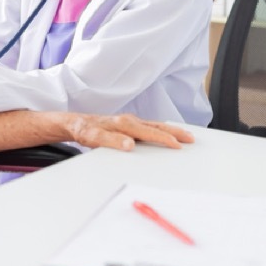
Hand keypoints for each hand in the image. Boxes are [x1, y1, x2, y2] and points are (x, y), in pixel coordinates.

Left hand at [65, 114, 193, 151]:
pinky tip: (166, 134)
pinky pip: (149, 126)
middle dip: (175, 132)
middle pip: (157, 126)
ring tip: (186, 136)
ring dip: (171, 130)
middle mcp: (129, 120)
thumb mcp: (93, 138)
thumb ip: (111, 142)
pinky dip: (161, 129)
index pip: (149, 132)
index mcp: (123, 123)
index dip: (164, 139)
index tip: (177, 145)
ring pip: (155, 125)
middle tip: (191, 138)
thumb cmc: (84, 130)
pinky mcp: (128, 124)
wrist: (74, 123)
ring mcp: (130, 121)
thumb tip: (130, 145)